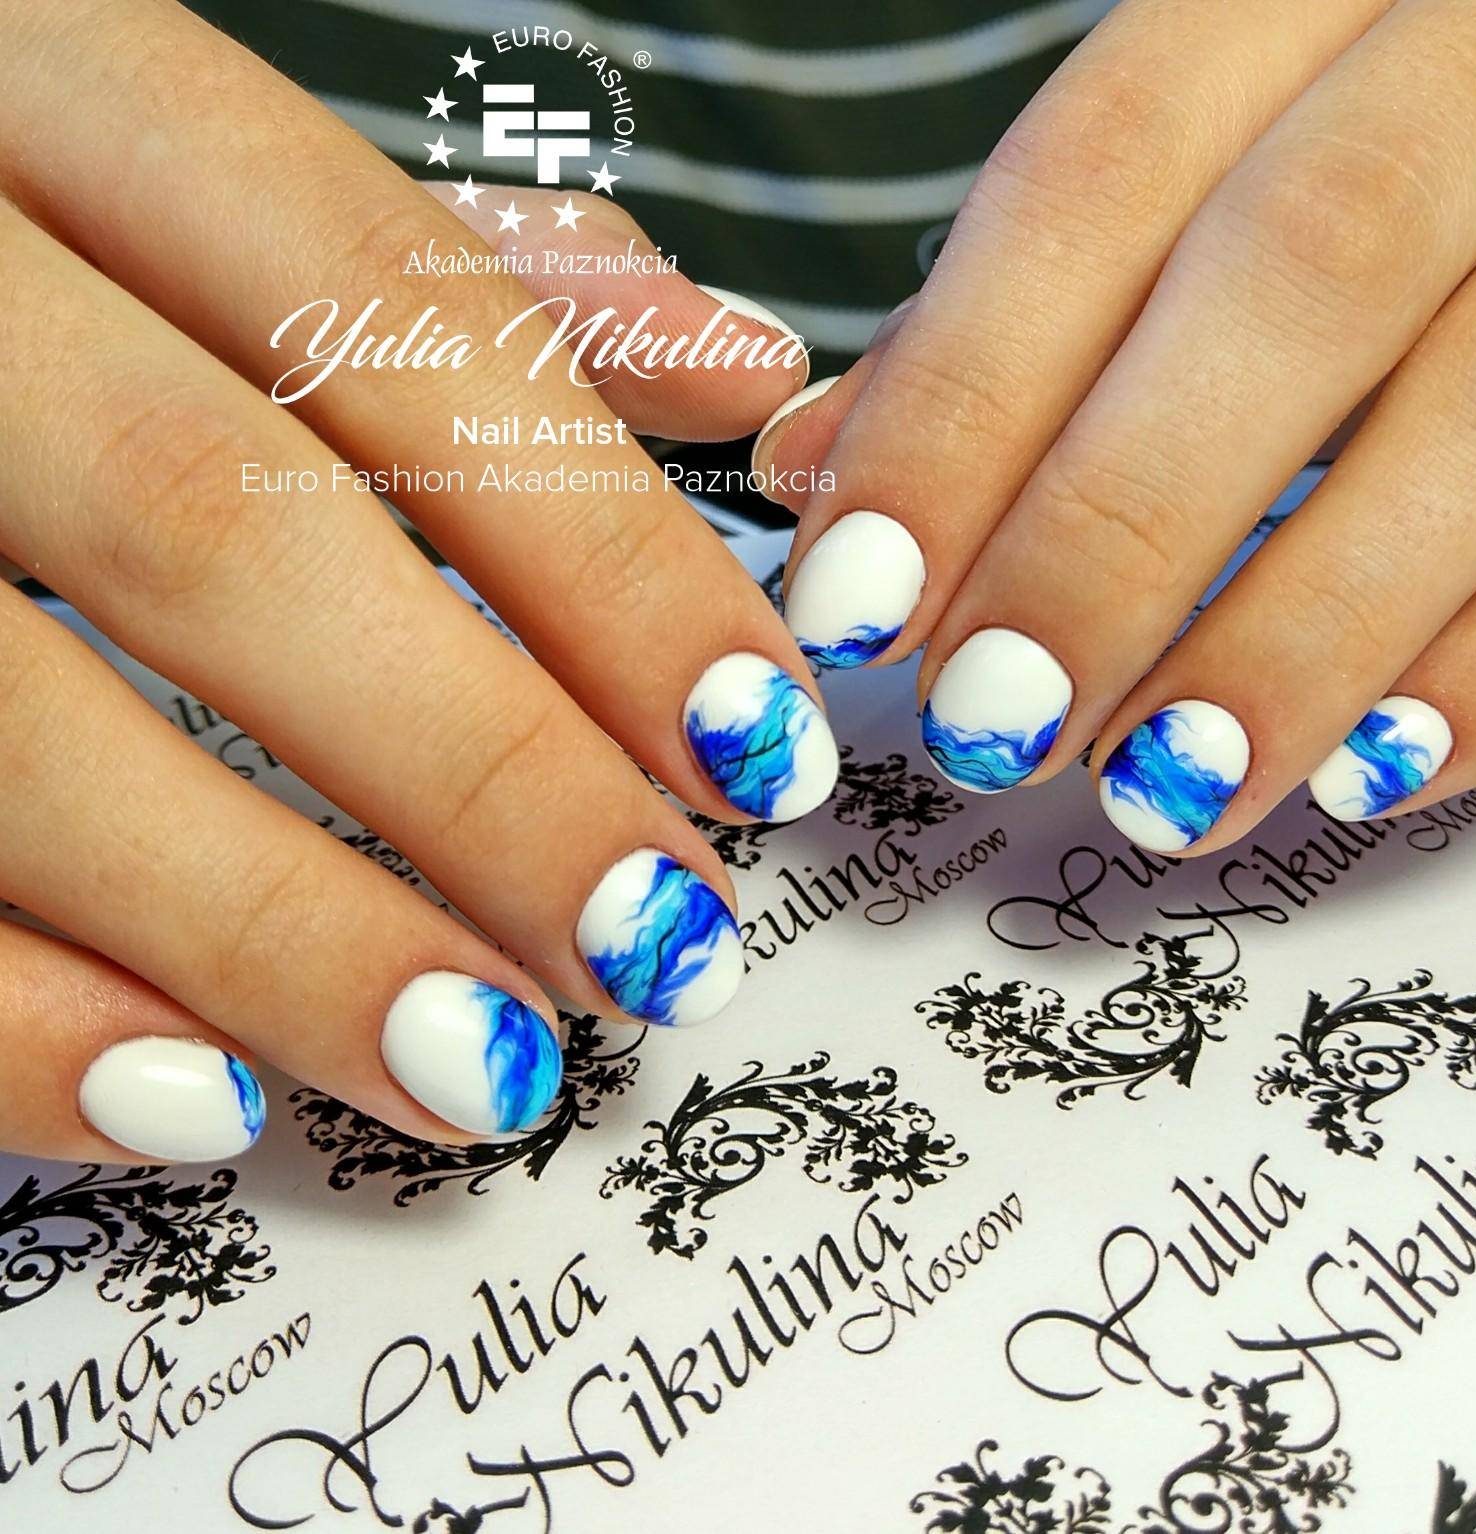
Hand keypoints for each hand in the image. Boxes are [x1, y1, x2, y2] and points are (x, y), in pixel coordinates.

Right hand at [0, 0, 829, 1162]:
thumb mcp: (187, 173)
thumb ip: (456, 277)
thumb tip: (732, 360)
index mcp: (52, 91)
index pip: (397, 321)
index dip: (601, 553)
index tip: (754, 735)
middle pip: (222, 529)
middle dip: (476, 767)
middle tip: (654, 935)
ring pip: (11, 726)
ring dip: (278, 926)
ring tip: (485, 1057)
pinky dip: (13, 1012)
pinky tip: (204, 1092)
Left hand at [761, 0, 1475, 852]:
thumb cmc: (1391, 145)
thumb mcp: (1206, 152)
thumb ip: (1026, 298)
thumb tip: (825, 469)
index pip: (1104, 170)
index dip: (962, 398)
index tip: (860, 596)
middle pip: (1302, 274)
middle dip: (1118, 529)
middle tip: (995, 717)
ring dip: (1301, 630)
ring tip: (1160, 785)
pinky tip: (1367, 768)